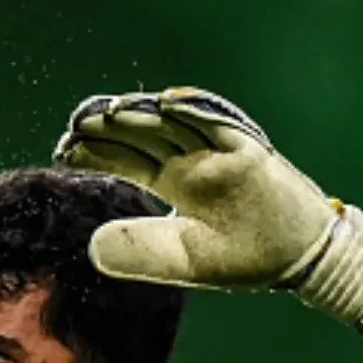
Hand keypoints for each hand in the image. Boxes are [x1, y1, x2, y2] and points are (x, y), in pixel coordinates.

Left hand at [54, 87, 362, 325]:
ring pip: (174, 124)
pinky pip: (220, 124)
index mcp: (175, 183)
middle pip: (143, 135)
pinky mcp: (250, 152)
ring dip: (144, 115)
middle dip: (109, 128)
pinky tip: (166, 103)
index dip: (96, 153)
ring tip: (108, 112)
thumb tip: (90, 246)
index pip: (127, 159)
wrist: (300, 260)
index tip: (63, 149)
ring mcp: (220, 153)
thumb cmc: (243, 257)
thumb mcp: (183, 259)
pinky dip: (195, 111)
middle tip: (75, 123)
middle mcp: (192, 161)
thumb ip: (140, 251)